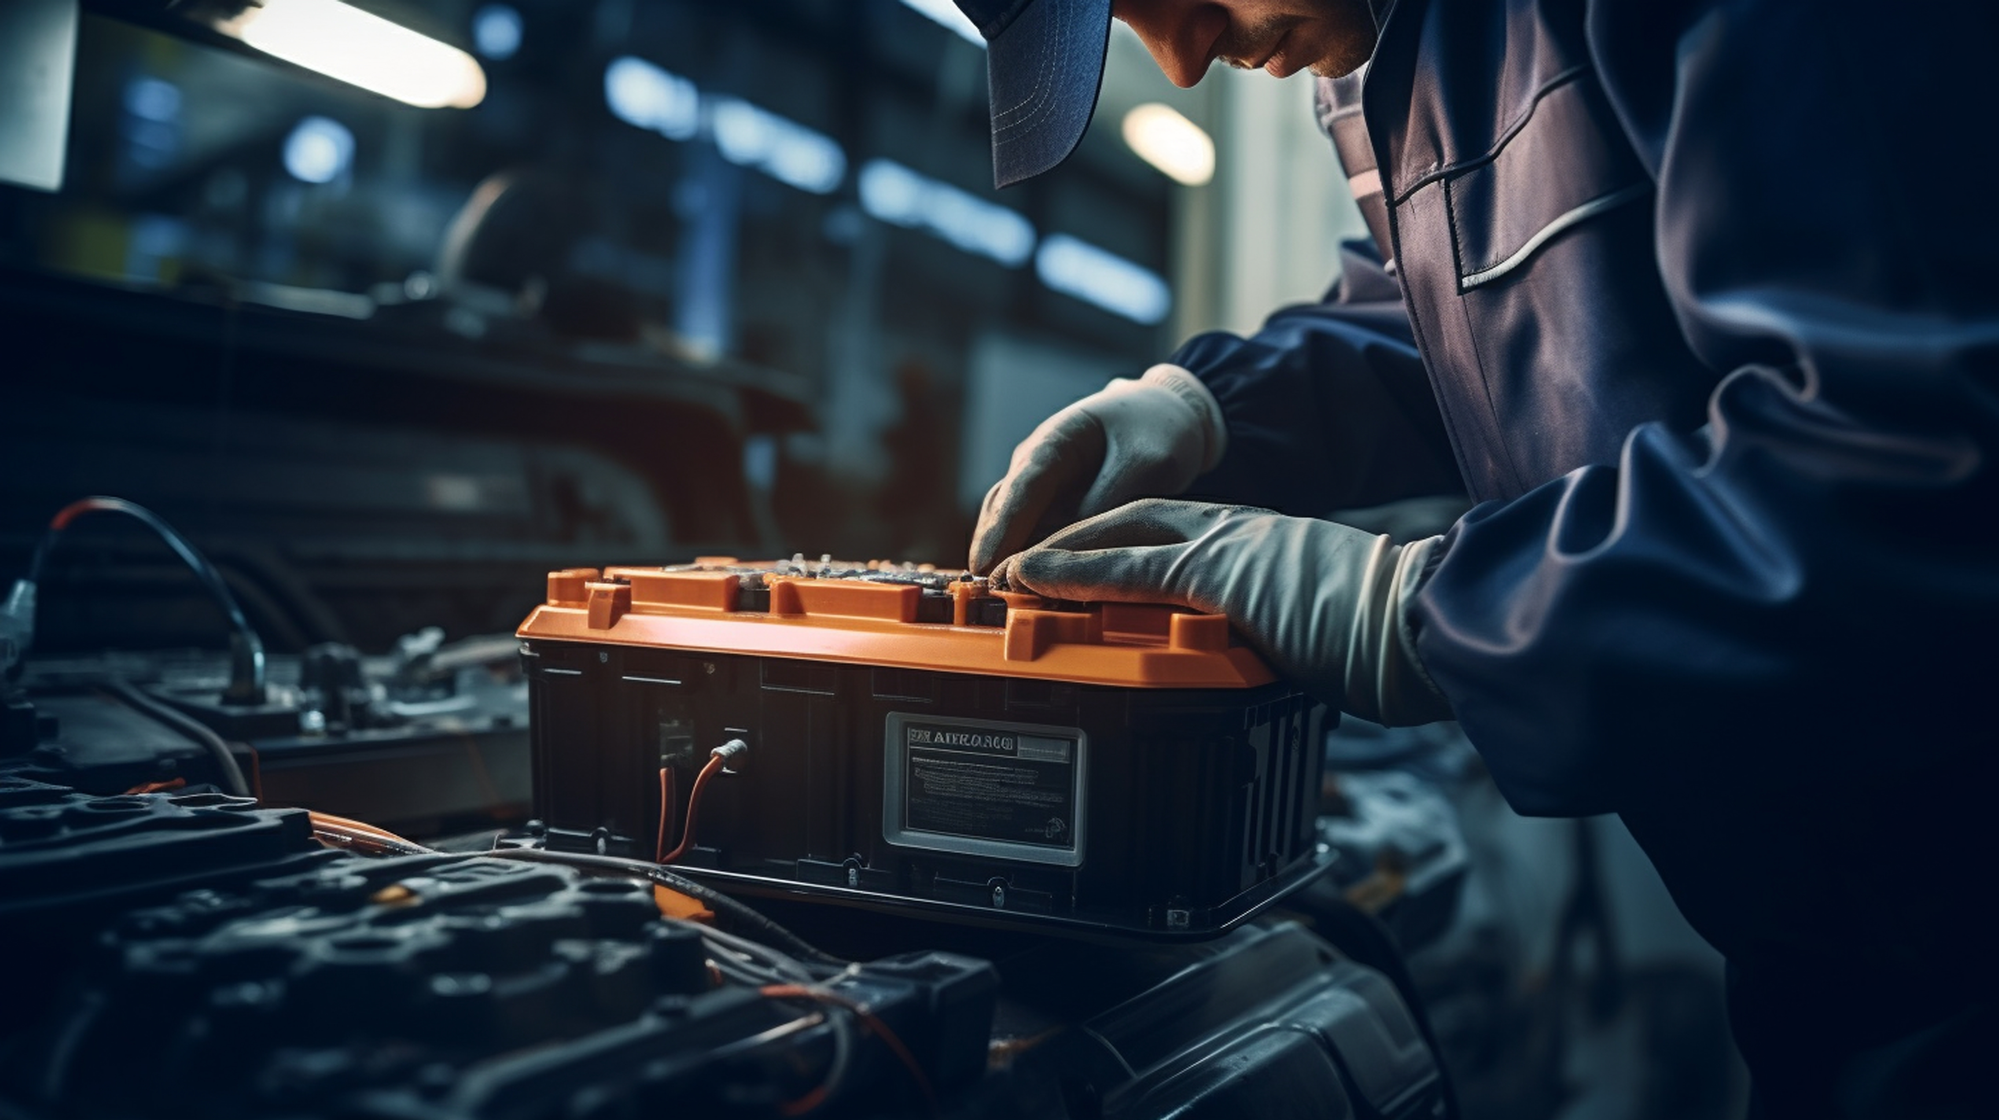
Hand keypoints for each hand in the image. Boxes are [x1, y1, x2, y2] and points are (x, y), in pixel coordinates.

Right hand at [968, 364, 1227, 574]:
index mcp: (1056, 440)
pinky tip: (1041, 594)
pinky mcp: (1057, 514)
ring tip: (1010, 601)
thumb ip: (1110, 500)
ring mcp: (1044, 492)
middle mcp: (1037, 466)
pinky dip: (1037, 565)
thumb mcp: (1148, 461)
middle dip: (995, 552)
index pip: (1023, 486)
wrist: (1167, 418)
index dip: (1002, 528)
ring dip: (1011, 563)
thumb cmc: (1158, 430)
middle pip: (1004, 511)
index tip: (985, 563)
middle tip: (994, 596)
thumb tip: (1073, 542)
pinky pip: (1040, 542)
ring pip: (1015, 531)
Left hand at [992, 499, 1453, 725]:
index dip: (1118, 546)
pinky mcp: (1220, 574)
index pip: (1171, 535)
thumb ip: (1281, 645)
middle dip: (1073, 541)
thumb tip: (1276, 681)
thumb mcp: (1322, 635)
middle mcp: (1238, 534)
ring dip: (1057, 555)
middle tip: (1021, 568)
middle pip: (1133, 522)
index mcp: (1261, 546)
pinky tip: (1032, 580)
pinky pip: (1130, 570)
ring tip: (1006, 577)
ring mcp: (1228, 547)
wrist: (1425, 622)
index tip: (1077, 568)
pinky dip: (1074, 573)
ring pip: (1119, 538)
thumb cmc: (1393, 637)